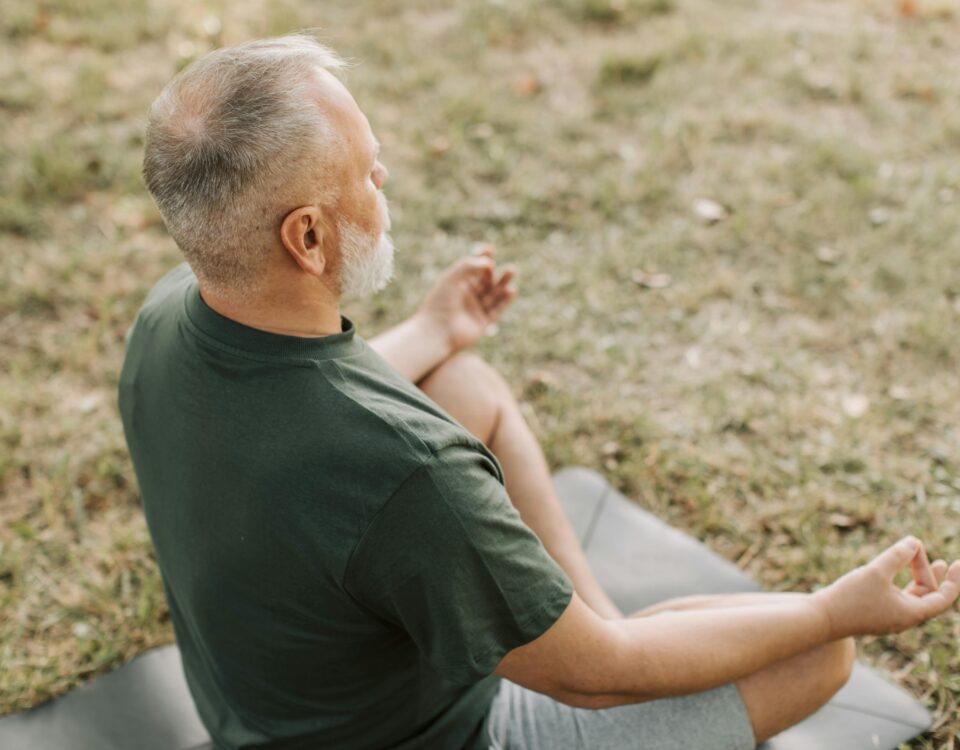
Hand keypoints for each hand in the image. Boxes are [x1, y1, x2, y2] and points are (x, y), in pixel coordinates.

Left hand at [416, 246, 516, 353]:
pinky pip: (496, 310)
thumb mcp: (453, 278)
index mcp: (457, 284)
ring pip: (493, 294)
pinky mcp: (482, 322)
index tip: (490, 249)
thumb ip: (469, 266)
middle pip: (485, 281)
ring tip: (511, 271)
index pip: (472, 269)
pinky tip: (511, 290)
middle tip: (508, 266)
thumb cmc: (441, 303)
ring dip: (503, 284)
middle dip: (496, 273)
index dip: (481, 258)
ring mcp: (475, 309)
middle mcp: (467, 296)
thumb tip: (489, 262)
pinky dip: (504, 300)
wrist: (437, 331)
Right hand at [812, 537, 959, 638]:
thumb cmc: (851, 597)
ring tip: (920, 559)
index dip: (954, 581)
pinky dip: (899, 581)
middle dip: (927, 570)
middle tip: (918, 547)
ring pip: (911, 596)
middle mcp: (903, 618)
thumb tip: (914, 542)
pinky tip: (892, 570)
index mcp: (911, 613)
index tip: (958, 564)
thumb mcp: (876, 572)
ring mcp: (888, 618)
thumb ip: (897, 556)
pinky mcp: (874, 614)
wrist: (821, 619)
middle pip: (926, 594)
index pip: (943, 598)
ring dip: (916, 576)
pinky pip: (896, 597)